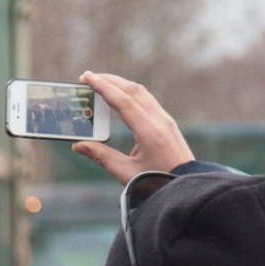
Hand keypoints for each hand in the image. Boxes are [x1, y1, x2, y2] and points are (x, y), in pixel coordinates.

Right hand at [72, 71, 194, 184]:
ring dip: (120, 84)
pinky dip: (130, 93)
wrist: (186, 188)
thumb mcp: (126, 173)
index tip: (87, 77)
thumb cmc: (157, 184)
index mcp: (150, 133)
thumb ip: (102, 157)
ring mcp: (166, 120)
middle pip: (133, 90)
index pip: (124, 102)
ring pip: (141, 92)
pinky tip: (118, 96)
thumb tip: (78, 145)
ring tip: (100, 83)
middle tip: (88, 77)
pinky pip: (147, 100)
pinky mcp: (167, 123)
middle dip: (109, 80)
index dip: (104, 87)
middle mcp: (160, 121)